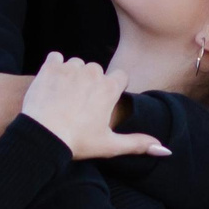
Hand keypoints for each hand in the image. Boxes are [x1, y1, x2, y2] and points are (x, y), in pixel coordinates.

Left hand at [19, 53, 171, 161]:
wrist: (42, 136)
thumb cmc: (77, 142)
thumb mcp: (110, 146)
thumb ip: (138, 144)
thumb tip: (166, 150)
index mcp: (110, 88)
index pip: (121, 76)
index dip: (113, 88)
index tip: (103, 101)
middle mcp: (93, 72)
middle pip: (97, 70)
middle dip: (91, 82)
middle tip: (80, 103)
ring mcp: (70, 68)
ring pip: (76, 64)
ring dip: (72, 74)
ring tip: (64, 96)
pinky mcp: (50, 67)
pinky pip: (55, 57)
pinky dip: (54, 67)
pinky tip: (51, 83)